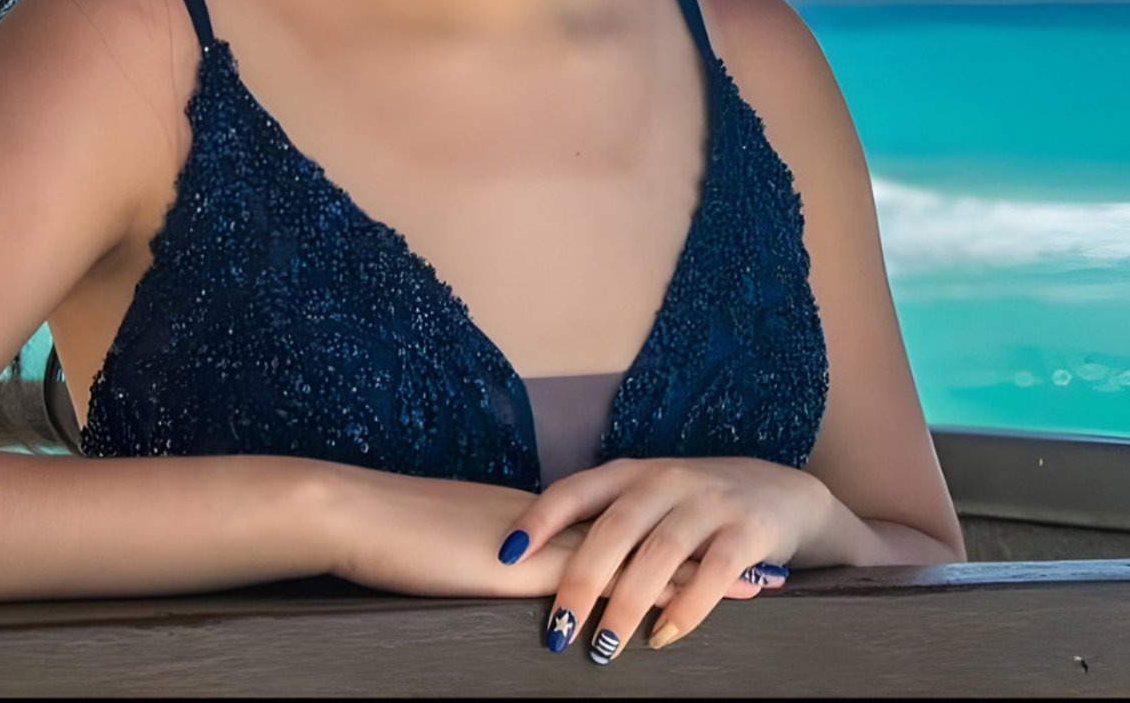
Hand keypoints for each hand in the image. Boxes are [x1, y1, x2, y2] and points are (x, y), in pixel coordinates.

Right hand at [311, 460, 772, 611]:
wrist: (359, 514)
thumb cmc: (392, 539)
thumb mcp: (454, 551)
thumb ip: (489, 560)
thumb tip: (503, 576)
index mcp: (540, 518)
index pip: (622, 524)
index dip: (672, 536)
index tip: (721, 549)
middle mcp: (555, 525)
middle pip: (649, 536)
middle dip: (709, 554)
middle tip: (769, 571)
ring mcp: (546, 544)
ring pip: (641, 556)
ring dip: (701, 576)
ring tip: (762, 588)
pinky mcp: (528, 568)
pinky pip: (604, 582)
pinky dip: (650, 596)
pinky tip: (685, 615)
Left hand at [499, 456, 832, 662]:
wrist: (782, 492)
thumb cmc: (697, 505)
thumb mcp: (649, 499)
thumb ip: (605, 522)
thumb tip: (535, 568)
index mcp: (633, 473)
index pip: (576, 490)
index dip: (540, 520)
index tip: (507, 555)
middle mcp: (667, 480)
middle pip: (614, 530)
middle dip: (580, 583)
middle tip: (557, 633)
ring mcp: (709, 503)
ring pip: (659, 555)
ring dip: (626, 605)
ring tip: (602, 650)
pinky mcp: (747, 531)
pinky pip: (714, 573)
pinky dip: (686, 609)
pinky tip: (662, 637)